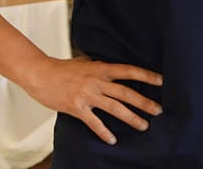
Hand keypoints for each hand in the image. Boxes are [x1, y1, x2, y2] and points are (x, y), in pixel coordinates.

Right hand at [22, 55, 163, 144]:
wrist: (40, 74)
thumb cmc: (62, 68)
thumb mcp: (86, 62)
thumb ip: (100, 66)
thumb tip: (114, 69)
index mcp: (101, 68)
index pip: (129, 70)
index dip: (146, 75)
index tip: (162, 81)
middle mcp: (97, 81)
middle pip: (126, 92)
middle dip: (144, 102)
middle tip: (159, 110)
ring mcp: (88, 95)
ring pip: (115, 108)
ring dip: (131, 118)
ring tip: (143, 126)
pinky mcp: (77, 107)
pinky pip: (94, 122)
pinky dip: (104, 132)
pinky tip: (112, 140)